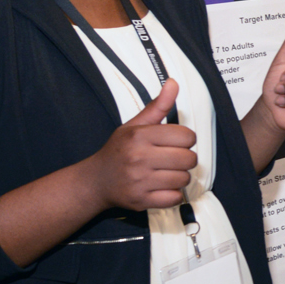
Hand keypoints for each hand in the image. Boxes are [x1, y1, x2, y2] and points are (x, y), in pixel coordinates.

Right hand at [86, 79, 197, 210]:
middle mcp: (139, 158)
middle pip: (189, 159)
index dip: (185, 139)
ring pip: (184, 178)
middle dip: (185, 158)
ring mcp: (140, 181)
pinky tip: (161, 186)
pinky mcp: (141, 200)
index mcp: (139, 136)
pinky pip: (175, 197)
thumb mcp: (134, 125)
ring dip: (179, 176)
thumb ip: (158, 106)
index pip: (186, 136)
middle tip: (172, 158)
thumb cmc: (118, 150)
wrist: (95, 181)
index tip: (176, 142)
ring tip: (165, 172)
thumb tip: (173, 83)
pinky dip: (172, 193)